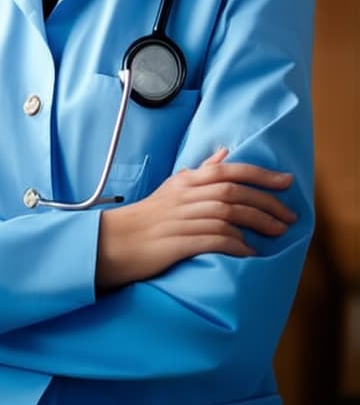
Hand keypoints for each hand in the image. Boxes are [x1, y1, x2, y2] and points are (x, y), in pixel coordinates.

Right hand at [96, 147, 296, 290]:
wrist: (115, 241)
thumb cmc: (149, 216)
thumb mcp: (174, 188)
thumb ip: (202, 171)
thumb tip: (225, 152)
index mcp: (187, 181)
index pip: (229, 170)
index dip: (261, 175)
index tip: (286, 182)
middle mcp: (185, 196)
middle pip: (234, 193)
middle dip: (267, 203)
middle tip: (289, 217)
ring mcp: (182, 219)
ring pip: (228, 215)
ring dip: (258, 224)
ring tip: (277, 234)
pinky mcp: (178, 242)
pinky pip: (215, 240)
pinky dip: (237, 245)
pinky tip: (250, 253)